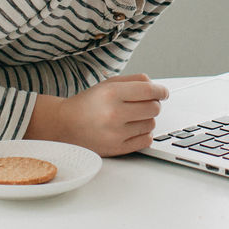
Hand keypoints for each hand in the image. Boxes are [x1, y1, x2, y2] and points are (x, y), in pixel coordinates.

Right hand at [30, 73, 168, 156]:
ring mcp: (115, 133)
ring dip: (147, 119)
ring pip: (151, 124)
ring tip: (133, 117)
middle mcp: (113, 113)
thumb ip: (133, 80)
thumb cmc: (88, 103)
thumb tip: (155, 86)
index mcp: (111, 93)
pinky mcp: (117, 149)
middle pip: (154, 108)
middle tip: (146, 104)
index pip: (148, 90)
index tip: (163, 93)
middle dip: (153, 104)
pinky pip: (146, 140)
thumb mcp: (107, 84)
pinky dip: (144, 134)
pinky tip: (133, 129)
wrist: (65, 125)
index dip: (161, 91)